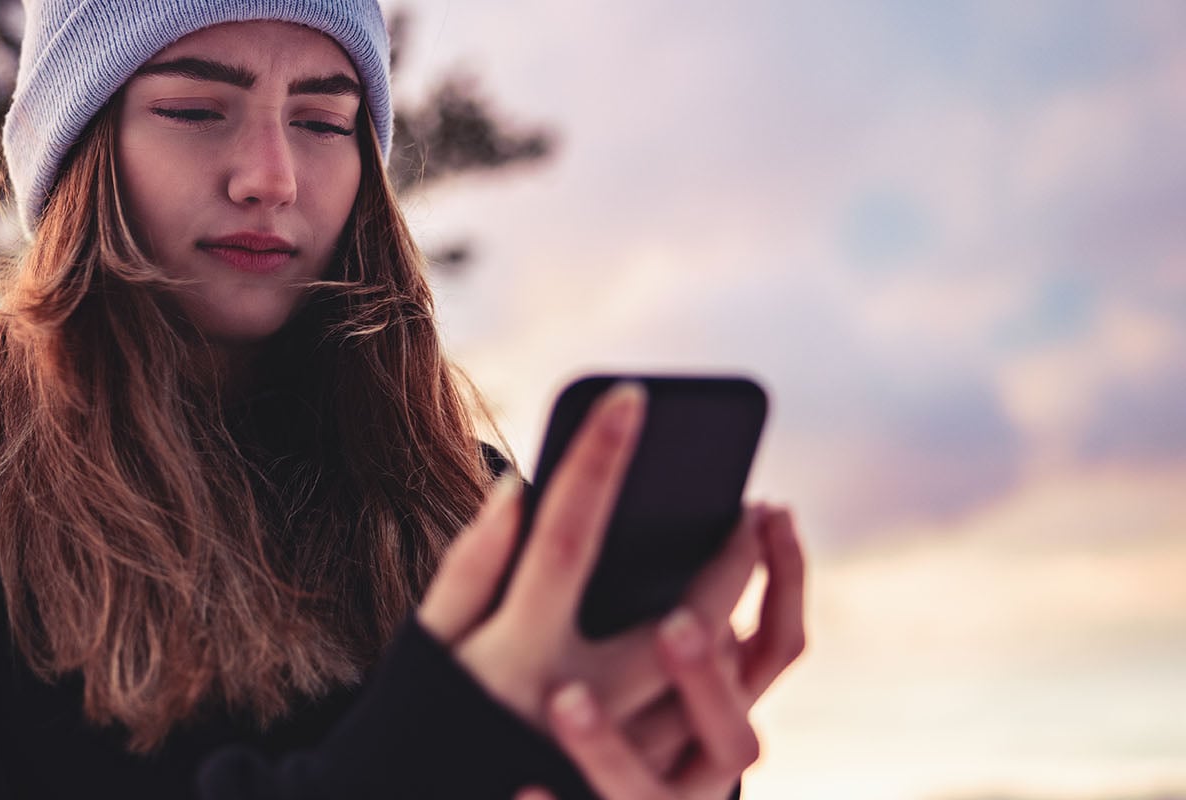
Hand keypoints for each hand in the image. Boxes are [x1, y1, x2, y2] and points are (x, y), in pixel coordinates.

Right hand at [416, 382, 805, 795]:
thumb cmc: (427, 723)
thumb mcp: (427, 644)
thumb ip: (470, 566)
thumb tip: (520, 487)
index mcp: (518, 653)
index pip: (566, 538)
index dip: (596, 461)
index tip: (629, 398)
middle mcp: (580, 704)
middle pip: (684, 615)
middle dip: (730, 553)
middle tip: (753, 503)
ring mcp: (626, 753)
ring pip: (720, 678)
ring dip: (751, 610)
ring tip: (762, 555)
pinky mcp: (658, 790)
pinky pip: (727, 729)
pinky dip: (740, 670)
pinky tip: (744, 623)